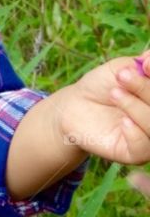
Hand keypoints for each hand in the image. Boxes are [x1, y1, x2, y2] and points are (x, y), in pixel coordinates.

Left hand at [55, 50, 149, 165]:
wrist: (75, 105)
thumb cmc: (104, 85)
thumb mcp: (125, 67)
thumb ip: (146, 61)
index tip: (144, 65)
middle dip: (145, 89)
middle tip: (122, 75)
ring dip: (136, 107)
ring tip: (114, 93)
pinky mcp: (135, 154)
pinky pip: (145, 148)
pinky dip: (135, 132)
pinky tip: (123, 121)